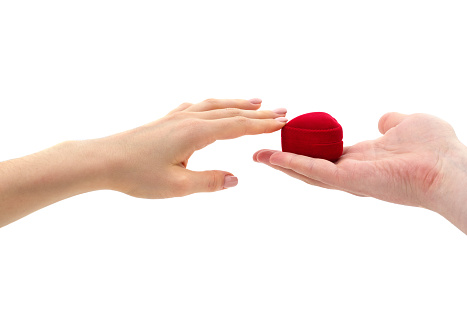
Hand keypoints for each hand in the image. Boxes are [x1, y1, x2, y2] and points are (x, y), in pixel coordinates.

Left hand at [96, 98, 287, 197]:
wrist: (102, 160)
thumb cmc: (136, 174)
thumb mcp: (177, 186)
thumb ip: (209, 182)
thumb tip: (236, 179)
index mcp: (196, 133)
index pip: (238, 126)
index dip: (262, 125)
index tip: (283, 123)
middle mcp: (189, 119)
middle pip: (231, 112)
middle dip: (258, 113)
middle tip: (282, 111)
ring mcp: (177, 116)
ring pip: (216, 105)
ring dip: (238, 103)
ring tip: (257, 101)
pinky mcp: (167, 119)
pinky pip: (198, 106)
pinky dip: (215, 104)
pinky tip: (214, 106)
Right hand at [254, 112, 466, 207]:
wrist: (449, 168)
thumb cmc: (436, 148)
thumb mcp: (408, 123)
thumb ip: (391, 122)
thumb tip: (383, 120)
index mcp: (365, 159)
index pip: (329, 157)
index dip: (309, 150)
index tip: (291, 140)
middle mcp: (354, 172)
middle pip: (312, 169)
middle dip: (286, 163)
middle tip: (262, 155)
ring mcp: (350, 179)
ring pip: (308, 173)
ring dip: (282, 165)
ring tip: (258, 157)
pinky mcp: (349, 180)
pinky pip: (315, 171)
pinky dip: (292, 164)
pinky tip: (272, 158)